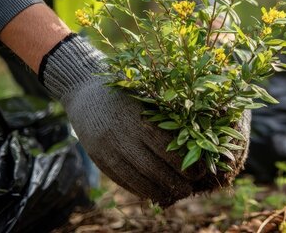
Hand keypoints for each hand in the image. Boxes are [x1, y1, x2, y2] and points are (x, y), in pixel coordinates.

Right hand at [40, 34, 249, 205]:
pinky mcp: (98, 159)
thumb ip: (167, 113)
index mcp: (138, 118)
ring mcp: (107, 150)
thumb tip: (201, 132)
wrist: (84, 89)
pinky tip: (153, 191)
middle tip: (190, 189)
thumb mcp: (147, 94)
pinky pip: (121, 180)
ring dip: (157, 191)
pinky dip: (138, 189)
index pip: (166, 148)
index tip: (201, 170)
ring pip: (136, 179)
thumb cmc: (127, 89)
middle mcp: (121, 136)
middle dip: (174, 182)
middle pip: (152, 168)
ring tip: (174, 196)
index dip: (186, 163)